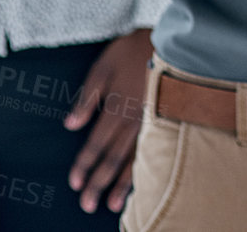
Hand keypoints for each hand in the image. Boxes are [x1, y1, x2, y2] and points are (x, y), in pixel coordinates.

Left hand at [63, 28, 151, 214]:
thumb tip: (70, 125)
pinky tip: (141, 183)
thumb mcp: (104, 66)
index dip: (84, 164)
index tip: (75, 184)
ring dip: (121, 184)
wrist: (176, 42)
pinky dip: (146, 170)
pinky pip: (154, 152)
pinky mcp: (168, 121)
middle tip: (87, 204)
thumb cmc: (134, 49)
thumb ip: (87, 98)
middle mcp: (134, 122)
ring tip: (111, 205)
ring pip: (135, 160)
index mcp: (116, 108)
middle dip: (98, 182)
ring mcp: (153, 124)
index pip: (96, 144)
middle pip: (113, 158)